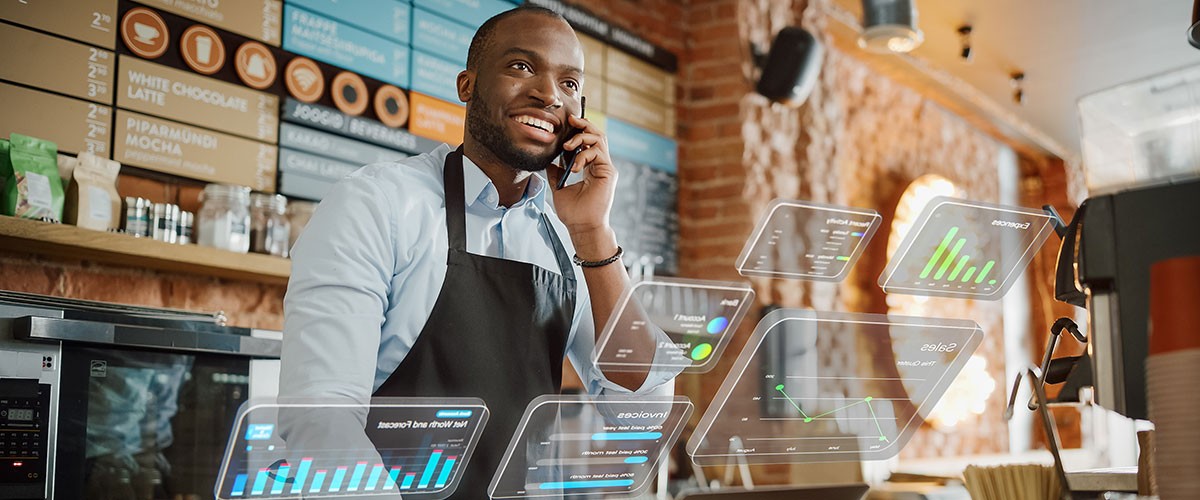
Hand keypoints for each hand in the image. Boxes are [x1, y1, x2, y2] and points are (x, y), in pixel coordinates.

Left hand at [545, 114, 616, 236]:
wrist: (581, 227)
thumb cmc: (573, 213)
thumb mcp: (559, 187)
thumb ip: (557, 172)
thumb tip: (549, 160)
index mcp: (592, 168)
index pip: (588, 142)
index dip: (579, 130)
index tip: (566, 123)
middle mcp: (601, 166)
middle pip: (597, 135)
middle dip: (583, 125)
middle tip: (570, 120)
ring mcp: (606, 168)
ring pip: (599, 140)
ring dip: (581, 138)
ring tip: (566, 147)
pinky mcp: (608, 172)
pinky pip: (598, 152)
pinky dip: (584, 154)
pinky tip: (574, 166)